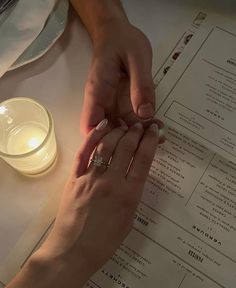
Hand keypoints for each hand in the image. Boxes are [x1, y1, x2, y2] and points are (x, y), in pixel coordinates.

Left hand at [40, 119, 158, 287]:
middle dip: (136, 132)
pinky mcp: (74, 177)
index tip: (154, 130)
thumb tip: (133, 176)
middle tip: (140, 125)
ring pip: (106, 145)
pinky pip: (83, 152)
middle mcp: (111, 181)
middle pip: (126, 148)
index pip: (143, 159)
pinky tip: (102, 126)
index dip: (151, 141)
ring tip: (123, 125)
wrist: (73, 251)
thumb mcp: (129, 220)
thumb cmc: (105, 242)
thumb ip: (132, 195)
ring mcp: (91, 177)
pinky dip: (93, 136)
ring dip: (117, 131)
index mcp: (129, 194)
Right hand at [80, 20, 160, 134]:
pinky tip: (157, 128)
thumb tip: (145, 115)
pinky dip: (141, 126)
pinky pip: (129, 119)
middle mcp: (101, 103)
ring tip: (159, 137)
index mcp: (97, 92)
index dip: (101, 142)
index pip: (89, 126)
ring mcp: (111, 104)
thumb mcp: (137, 58)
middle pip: (105, 133)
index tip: (122, 148)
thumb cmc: (123, 40)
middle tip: (150, 143)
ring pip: (119, 129)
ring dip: (136, 137)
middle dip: (124, 144)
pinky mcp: (121, 103)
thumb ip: (141, 86)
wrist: (117, 32)